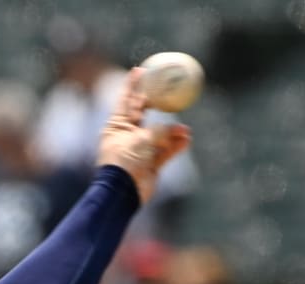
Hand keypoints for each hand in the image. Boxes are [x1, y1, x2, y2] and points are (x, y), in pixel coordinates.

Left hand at [97, 68, 191, 204]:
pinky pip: (166, 151)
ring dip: (172, 132)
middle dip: (157, 102)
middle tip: (170, 90)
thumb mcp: (141, 140)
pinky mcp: (150, 164)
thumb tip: (178, 129)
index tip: (140, 69)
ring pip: (159, 134)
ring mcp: (140, 149)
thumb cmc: (125, 163)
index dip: (133, 84)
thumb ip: (160, 131)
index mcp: (118, 126)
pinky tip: (186, 139)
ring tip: (184, 130)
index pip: (126, 100)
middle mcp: (128, 135)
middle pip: (144, 113)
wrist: (123, 193)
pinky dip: (176, 145)